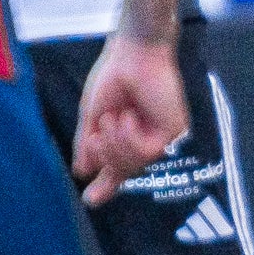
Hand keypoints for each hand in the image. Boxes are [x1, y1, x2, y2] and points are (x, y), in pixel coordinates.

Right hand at [70, 29, 189, 204]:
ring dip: (114, 145)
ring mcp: (160, 135)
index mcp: (126, 134)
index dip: (105, 185)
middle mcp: (145, 138)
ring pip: (133, 165)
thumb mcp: (92, 115)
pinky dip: (130, 137)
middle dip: (103, 155)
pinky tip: (128, 117)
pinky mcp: (173, 130)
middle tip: (95, 135)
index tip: (89, 202)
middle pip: (122, 170)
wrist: (132, 52)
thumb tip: (81, 171)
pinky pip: (147, 152)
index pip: (117, 166)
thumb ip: (87, 144)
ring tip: (113, 119)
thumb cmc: (113, 76)